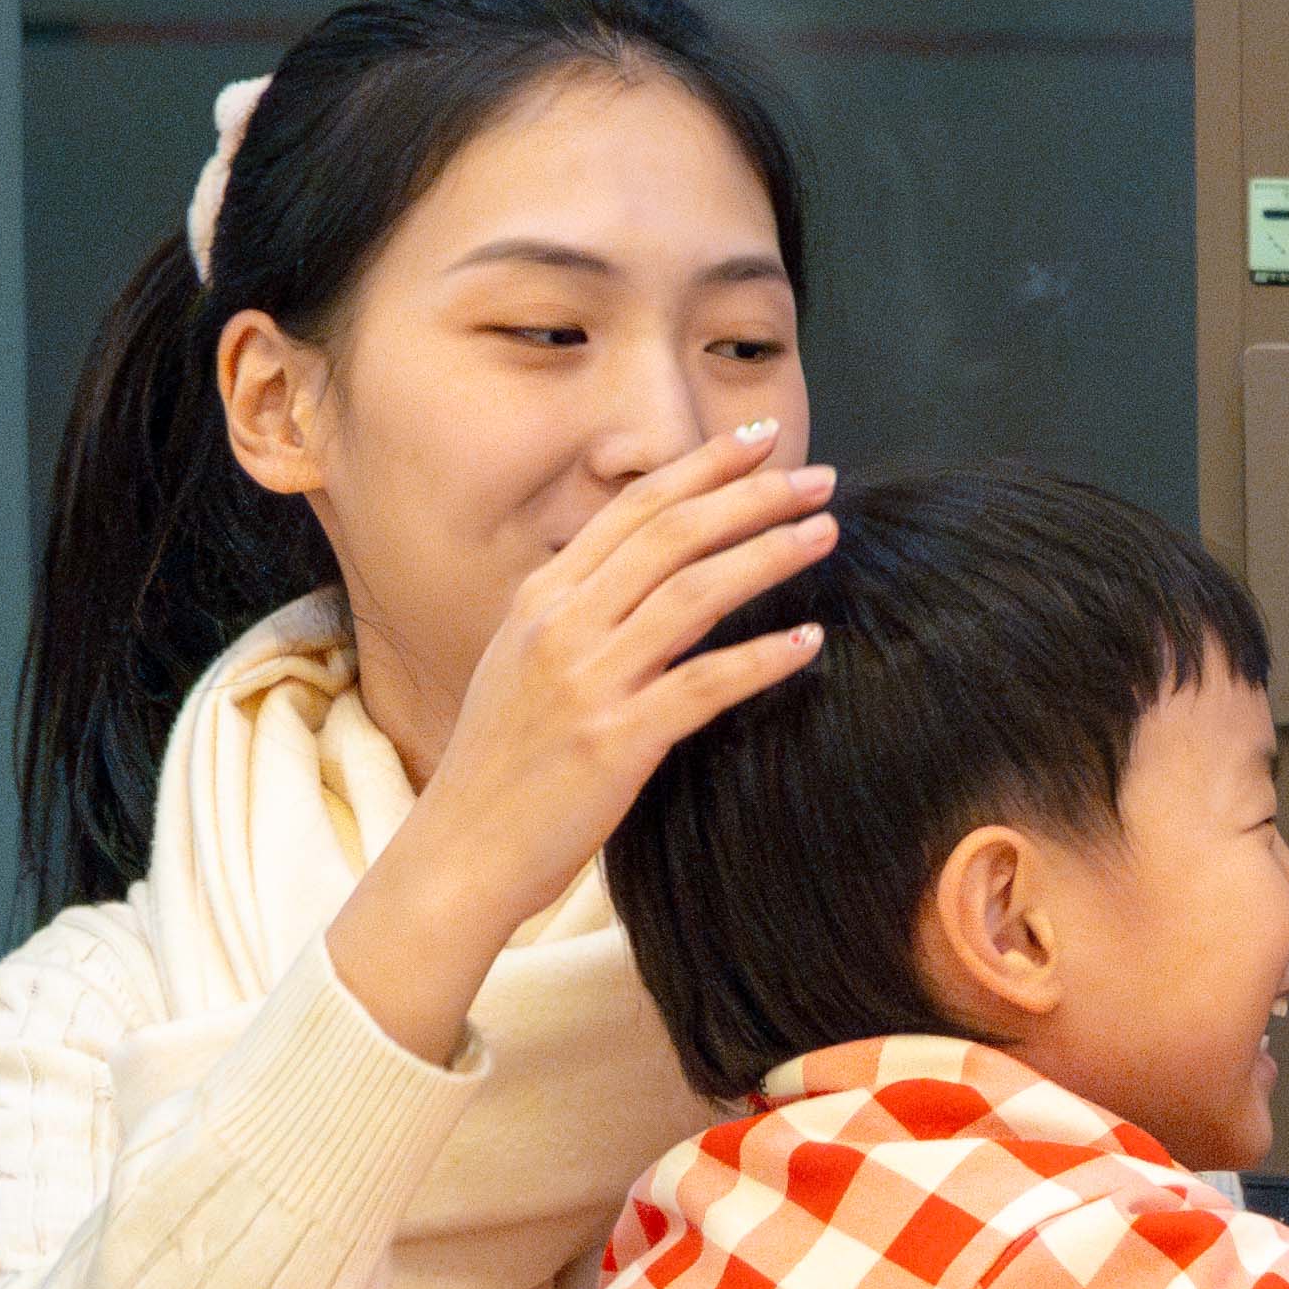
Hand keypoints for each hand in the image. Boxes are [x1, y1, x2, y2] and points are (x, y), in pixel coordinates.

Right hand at [325, 423, 842, 1066]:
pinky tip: (810, 642)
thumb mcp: (525, 664)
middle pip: (671, 535)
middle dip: (751, 496)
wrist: (462, 850)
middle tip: (818, 476)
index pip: (633, 509)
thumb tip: (649, 571)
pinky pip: (704, 686)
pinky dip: (761, 659)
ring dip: (768, 556)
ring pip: (693, 594)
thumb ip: (581, 612)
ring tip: (826, 533)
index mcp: (542, 598)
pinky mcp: (615, 741)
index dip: (701, 467)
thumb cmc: (505, 763)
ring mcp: (586, 680)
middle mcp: (561, 625)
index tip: (758, 438)